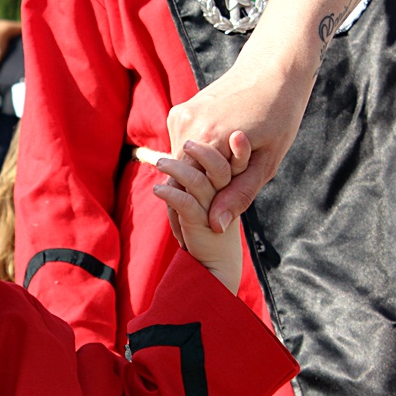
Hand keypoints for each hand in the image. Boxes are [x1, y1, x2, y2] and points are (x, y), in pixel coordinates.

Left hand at [153, 141, 242, 293]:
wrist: (214, 262)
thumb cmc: (208, 225)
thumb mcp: (208, 197)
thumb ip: (201, 175)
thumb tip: (183, 154)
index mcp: (232, 186)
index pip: (234, 162)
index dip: (237, 148)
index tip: (236, 132)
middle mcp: (226, 195)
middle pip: (218, 167)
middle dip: (202, 152)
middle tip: (186, 143)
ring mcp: (214, 209)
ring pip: (197, 182)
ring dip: (177, 170)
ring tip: (160, 163)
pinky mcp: (200, 224)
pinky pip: (185, 204)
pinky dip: (171, 195)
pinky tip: (158, 190)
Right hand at [165, 55, 312, 232]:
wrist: (275, 65)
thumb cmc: (281, 112)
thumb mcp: (268, 160)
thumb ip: (238, 194)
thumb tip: (215, 226)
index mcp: (208, 138)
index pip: (183, 192)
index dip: (188, 217)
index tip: (189, 242)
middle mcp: (186, 125)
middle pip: (178, 177)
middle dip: (190, 199)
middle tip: (200, 226)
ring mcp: (180, 115)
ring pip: (178, 162)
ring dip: (193, 177)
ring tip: (213, 189)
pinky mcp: (180, 111)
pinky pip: (182, 146)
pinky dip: (194, 159)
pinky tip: (214, 160)